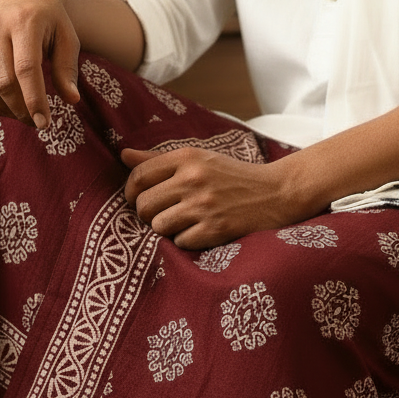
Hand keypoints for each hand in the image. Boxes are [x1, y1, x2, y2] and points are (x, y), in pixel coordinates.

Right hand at [0, 0, 79, 127]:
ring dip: (4, 111)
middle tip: (36, 121)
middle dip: (21, 110)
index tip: (44, 123)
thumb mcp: (67, 38)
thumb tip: (72, 99)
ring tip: (22, 113)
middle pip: (3, 83)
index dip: (34, 100)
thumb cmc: (50, 21)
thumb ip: (68, 69)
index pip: (25, 69)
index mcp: (23, 20)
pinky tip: (5, 106)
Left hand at [122, 147, 307, 247]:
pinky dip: (186, 241)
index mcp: (187, 157)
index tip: (136, 200)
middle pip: (144, 205)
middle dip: (147, 214)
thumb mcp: (199, 158)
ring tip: (183, 223)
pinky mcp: (215, 229)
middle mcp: (193, 179)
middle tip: (161, 215)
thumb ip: (159, 159)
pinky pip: (180, 242)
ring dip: (167, 229)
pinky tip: (200, 232)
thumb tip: (123, 155)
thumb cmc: (232, 176)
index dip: (131, 192)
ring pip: (159, 226)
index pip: (139, 176)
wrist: (275, 193)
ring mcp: (204, 206)